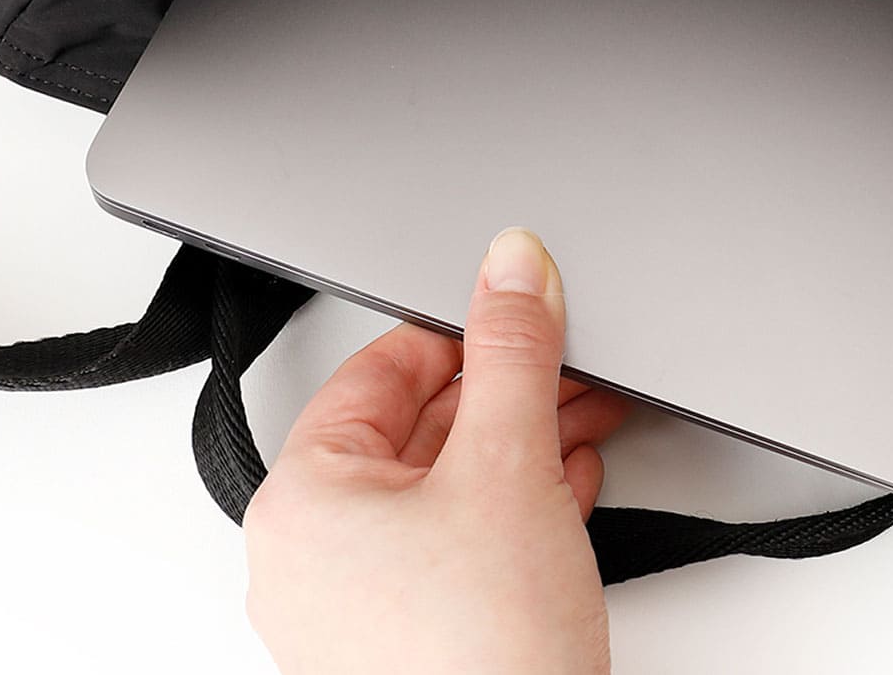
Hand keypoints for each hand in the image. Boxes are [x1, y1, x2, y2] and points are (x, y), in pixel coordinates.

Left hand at [243, 227, 633, 674]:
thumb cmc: (482, 659)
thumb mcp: (508, 462)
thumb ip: (513, 348)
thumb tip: (513, 259)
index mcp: (305, 498)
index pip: (384, 367)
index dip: (464, 327)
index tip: (521, 304)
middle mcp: (319, 552)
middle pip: (423, 424)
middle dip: (511, 386)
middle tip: (572, 356)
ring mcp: (364, 605)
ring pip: (450, 483)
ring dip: (525, 439)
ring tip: (587, 410)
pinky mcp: (415, 638)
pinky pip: (462, 540)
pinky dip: (518, 501)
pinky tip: (568, 480)